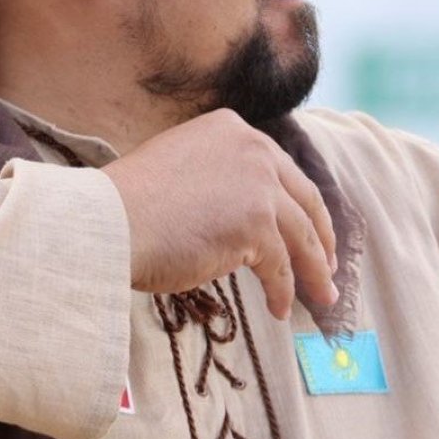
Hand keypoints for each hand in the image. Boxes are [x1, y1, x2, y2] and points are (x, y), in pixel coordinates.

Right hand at [101, 110, 337, 319]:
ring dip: (314, 272)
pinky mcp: (257, 227)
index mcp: (232, 129)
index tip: (309, 226)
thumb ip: (215, 176)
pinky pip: (281, 268)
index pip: (281, 169)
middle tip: (329, 265)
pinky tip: (278, 309)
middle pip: (304, 199)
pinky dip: (284, 291)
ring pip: (302, 237)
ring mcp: (259, 187)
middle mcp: (253, 149)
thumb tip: (237, 211)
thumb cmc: (127, 203)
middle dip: (322, 237)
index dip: (299, 203)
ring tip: (321, 297)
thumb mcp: (179, 166)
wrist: (108, 221)